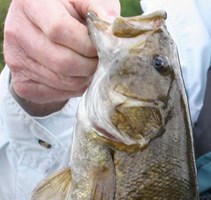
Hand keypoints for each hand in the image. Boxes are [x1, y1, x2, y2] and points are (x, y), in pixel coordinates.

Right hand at [3, 0, 119, 115]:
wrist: (48, 30)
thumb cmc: (73, 12)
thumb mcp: (86, 2)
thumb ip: (99, 10)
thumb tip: (111, 29)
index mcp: (30, 3)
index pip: (59, 30)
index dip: (88, 44)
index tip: (102, 45)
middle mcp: (16, 31)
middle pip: (61, 61)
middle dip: (91, 65)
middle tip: (101, 60)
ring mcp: (15, 59)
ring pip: (62, 81)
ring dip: (86, 78)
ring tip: (92, 66)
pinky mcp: (21, 82)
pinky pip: (55, 94)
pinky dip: (75, 89)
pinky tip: (79, 75)